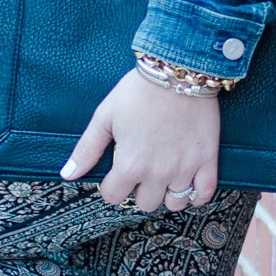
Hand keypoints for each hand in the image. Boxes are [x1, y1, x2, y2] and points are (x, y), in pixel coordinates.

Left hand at [61, 67, 219, 212]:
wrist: (177, 72)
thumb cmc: (138, 91)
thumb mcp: (105, 117)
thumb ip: (87, 149)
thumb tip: (68, 175)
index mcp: (130, 164)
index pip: (113, 196)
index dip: (111, 186)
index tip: (116, 174)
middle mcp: (157, 172)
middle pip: (145, 203)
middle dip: (140, 190)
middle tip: (141, 171)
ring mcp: (184, 168)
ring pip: (175, 203)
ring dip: (167, 194)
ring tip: (164, 176)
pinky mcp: (207, 160)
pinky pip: (204, 193)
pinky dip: (196, 194)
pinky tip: (188, 183)